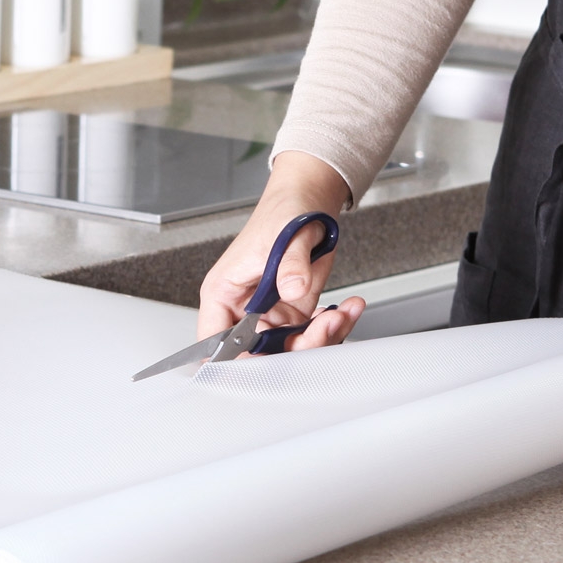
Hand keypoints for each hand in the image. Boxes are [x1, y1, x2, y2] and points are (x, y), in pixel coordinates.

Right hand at [198, 151, 365, 349]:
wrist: (310, 201)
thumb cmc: (284, 211)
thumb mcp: (286, 234)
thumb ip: (290, 263)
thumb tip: (294, 289)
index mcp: (223, 293)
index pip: (214, 342)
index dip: (235, 360)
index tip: (267, 361)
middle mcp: (245, 310)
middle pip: (259, 355)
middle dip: (295, 349)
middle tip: (323, 328)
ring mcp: (272, 315)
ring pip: (291, 351)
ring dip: (323, 338)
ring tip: (342, 313)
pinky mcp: (296, 314)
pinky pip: (314, 336)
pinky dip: (336, 327)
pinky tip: (348, 308)